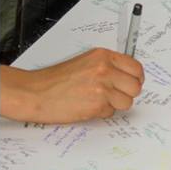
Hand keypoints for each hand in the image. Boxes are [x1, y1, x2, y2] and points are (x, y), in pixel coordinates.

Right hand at [0, 48, 144, 123]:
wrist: (34, 93)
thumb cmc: (55, 80)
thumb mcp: (85, 62)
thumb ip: (107, 66)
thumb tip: (126, 77)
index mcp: (103, 56)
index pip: (136, 68)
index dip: (136, 79)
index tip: (133, 83)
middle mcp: (105, 70)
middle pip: (135, 87)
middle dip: (127, 94)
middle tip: (115, 96)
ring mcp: (102, 88)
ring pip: (127, 102)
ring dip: (115, 105)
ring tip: (98, 101)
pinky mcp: (96, 106)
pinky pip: (111, 113)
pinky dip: (101, 113)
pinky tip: (87, 107)